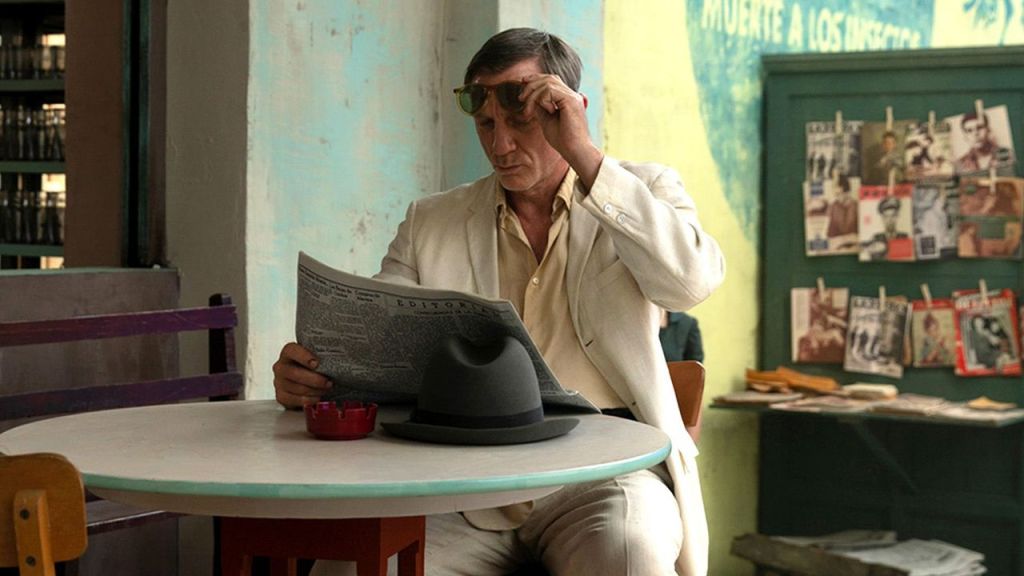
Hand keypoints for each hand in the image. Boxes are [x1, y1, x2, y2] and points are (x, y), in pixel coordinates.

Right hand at [272, 342, 331, 407]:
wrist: (306, 381)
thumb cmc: (313, 367)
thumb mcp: (317, 358)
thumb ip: (324, 356)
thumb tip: (343, 355)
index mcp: (288, 352)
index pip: (292, 351)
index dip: (304, 357)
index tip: (317, 364)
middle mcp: (281, 366)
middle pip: (294, 373)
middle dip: (314, 379)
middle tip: (328, 382)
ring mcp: (279, 382)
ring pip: (296, 388)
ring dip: (314, 390)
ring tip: (326, 389)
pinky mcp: (281, 396)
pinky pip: (294, 400)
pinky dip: (309, 400)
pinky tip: (318, 397)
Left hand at [519, 73, 602, 188]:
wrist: (575, 151)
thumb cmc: (563, 140)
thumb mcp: (547, 121)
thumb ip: (540, 108)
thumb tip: (530, 99)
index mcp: (568, 99)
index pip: (552, 81)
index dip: (536, 79)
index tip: (522, 84)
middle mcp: (572, 95)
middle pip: (549, 78)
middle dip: (532, 84)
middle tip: (521, 97)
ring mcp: (573, 96)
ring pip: (548, 83)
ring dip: (533, 94)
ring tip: (528, 110)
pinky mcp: (571, 100)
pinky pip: (550, 90)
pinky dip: (542, 100)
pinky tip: (546, 111)